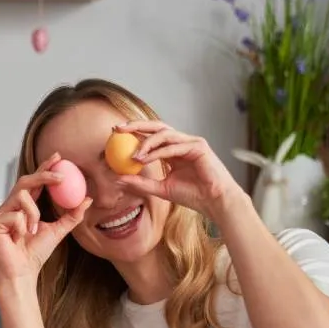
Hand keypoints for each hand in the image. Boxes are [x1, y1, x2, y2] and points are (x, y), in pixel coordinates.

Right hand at [0, 156, 93, 282]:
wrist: (23, 273)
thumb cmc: (35, 253)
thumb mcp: (58, 231)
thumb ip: (72, 215)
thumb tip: (87, 199)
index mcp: (23, 206)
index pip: (34, 182)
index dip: (44, 168)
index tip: (57, 157)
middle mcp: (9, 207)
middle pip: (24, 181)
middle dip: (43, 175)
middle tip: (61, 176)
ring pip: (21, 198)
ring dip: (33, 214)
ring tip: (32, 231)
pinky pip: (14, 215)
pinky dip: (22, 226)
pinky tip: (18, 238)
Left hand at [112, 121, 244, 217]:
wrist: (214, 202)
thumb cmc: (192, 195)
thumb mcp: (160, 189)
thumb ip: (140, 183)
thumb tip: (117, 180)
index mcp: (173, 150)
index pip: (151, 136)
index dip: (133, 132)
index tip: (114, 134)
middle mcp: (182, 143)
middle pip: (157, 127)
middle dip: (136, 125)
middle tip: (117, 129)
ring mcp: (191, 142)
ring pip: (164, 134)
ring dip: (146, 142)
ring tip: (132, 155)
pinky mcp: (199, 146)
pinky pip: (174, 146)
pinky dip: (157, 152)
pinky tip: (144, 159)